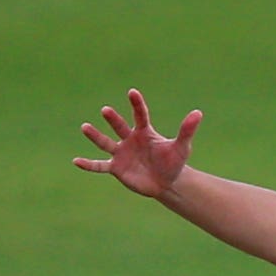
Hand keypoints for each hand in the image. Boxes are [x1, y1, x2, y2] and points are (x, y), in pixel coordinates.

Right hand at [73, 89, 201, 197]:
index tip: (132, 92)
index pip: (140, 115)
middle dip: (113, 120)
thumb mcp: (182, 147)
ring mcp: (121, 153)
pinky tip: (76, 161)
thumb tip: (198, 113)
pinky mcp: (116, 168)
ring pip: (105, 143)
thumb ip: (187, 130)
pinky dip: (89, 164)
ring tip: (85, 127)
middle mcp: (129, 139)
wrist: (167, 183)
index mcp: (144, 132)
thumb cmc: (173, 162)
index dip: (136, 104)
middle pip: (119, 126)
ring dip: (95, 136)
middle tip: (106, 110)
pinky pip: (100, 166)